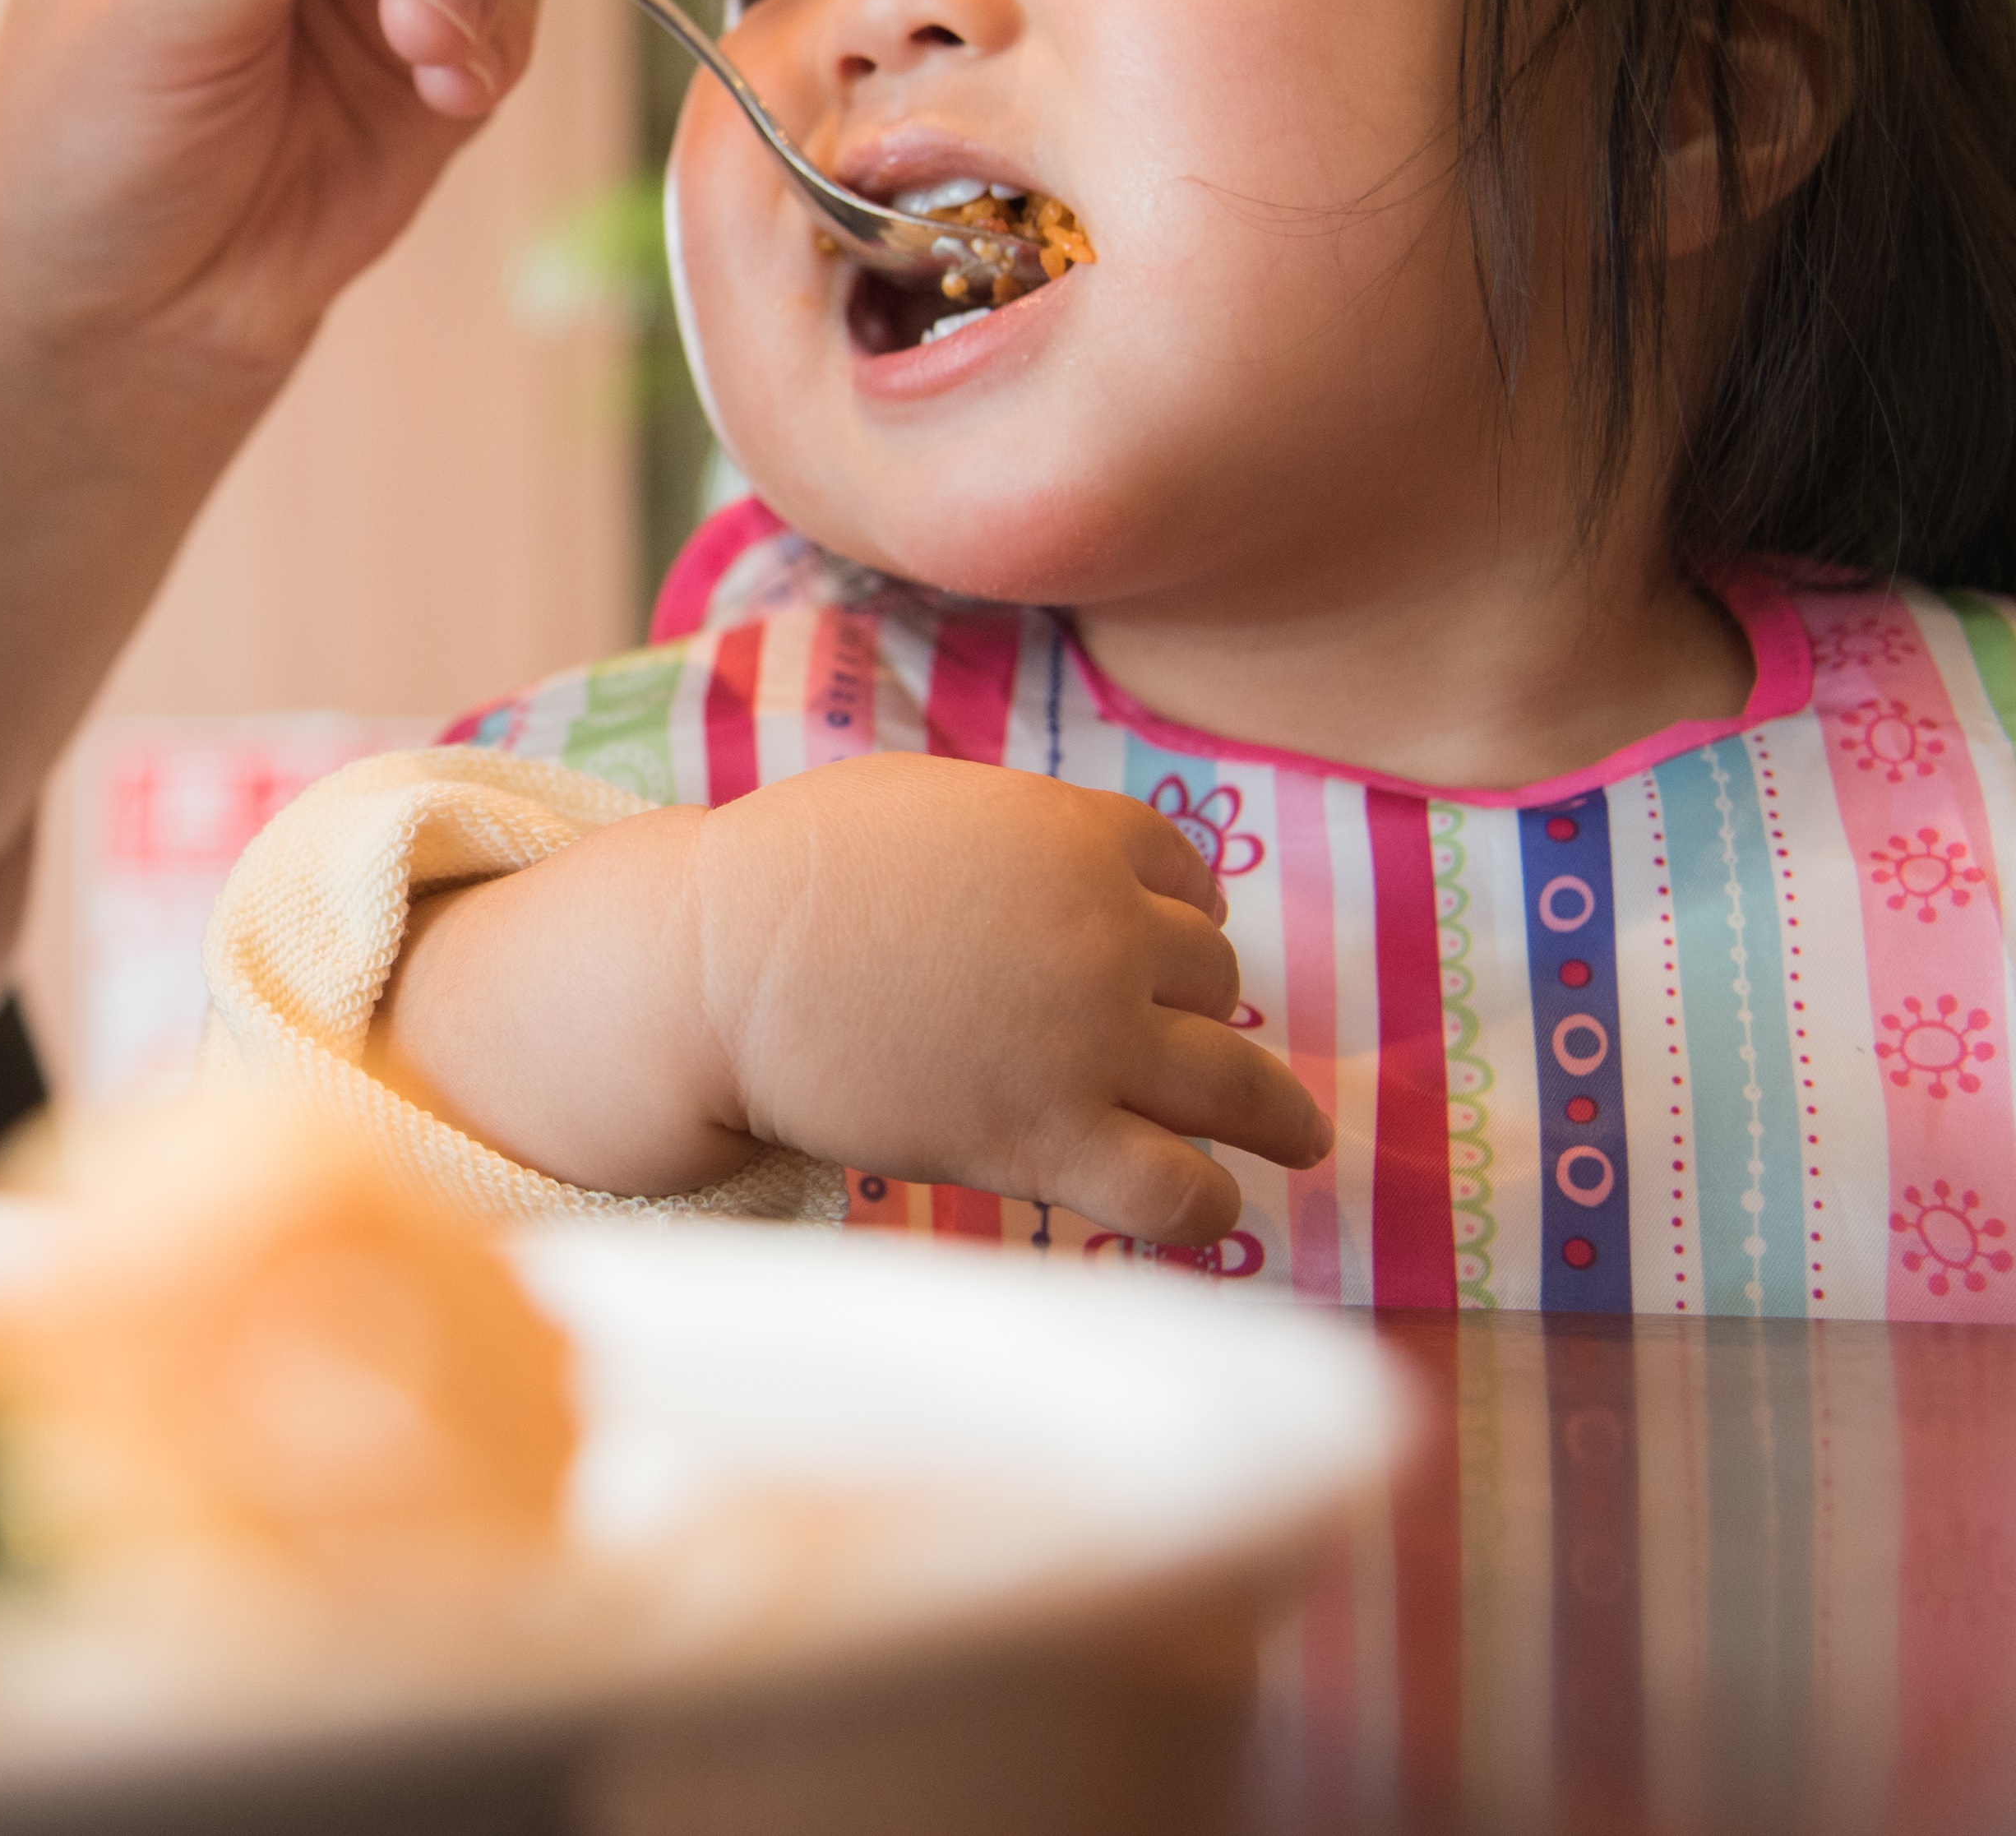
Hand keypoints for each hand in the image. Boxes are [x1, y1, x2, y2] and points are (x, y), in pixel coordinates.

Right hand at [380, 755, 1330, 1243]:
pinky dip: (1210, 1206)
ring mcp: (1089, 1041)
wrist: (715, 969)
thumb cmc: (789, 878)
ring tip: (1300, 1140)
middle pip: (1215, 977)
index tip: (1183, 945)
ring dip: (1278, 1115)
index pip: (1189, 877)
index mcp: (1075, 836)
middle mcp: (1107, 935)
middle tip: (1197, 1045)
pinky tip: (1208, 1210)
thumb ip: (1016, 834)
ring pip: (1238, 1084)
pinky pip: (1178, 1191)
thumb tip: (1062, 870)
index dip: (1191, 915)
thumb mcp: (925, 805)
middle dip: (1202, 1008)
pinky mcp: (1050, 1137)